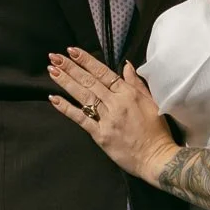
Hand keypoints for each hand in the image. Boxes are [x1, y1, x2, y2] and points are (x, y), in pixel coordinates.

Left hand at [47, 48, 178, 185]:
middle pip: (89, 81)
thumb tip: (126, 65)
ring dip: (66, 82)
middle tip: (55, 57)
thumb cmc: (156, 131)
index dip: (86, 61)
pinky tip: (54, 99)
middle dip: (70, 67)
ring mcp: (106, 119)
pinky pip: (80, 119)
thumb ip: (136, 83)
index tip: (72, 51)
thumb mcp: (151, 102)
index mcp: (128, 93)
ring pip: (82, 96)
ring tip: (52, 70)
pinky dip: (66, 108)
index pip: (103, 72)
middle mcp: (116, 103)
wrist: (156, 158)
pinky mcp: (100, 135)